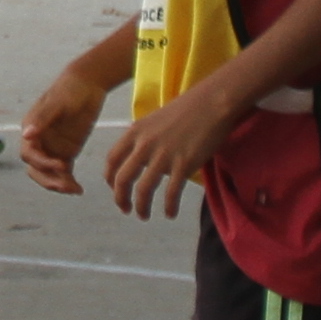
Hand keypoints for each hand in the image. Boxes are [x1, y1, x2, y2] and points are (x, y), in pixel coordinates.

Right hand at [13, 70, 103, 193]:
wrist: (87, 84)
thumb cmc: (70, 89)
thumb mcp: (58, 102)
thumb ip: (43, 119)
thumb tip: (27, 135)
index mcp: (31, 128)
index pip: (29, 153)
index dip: (42, 162)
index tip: (60, 165)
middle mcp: (39, 141)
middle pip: (36, 168)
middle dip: (48, 179)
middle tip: (65, 186)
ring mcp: (52, 147)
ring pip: (49, 173)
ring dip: (58, 183)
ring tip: (75, 190)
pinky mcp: (66, 151)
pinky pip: (64, 172)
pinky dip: (68, 182)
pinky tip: (79, 189)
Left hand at [102, 87, 235, 217]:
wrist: (210, 103)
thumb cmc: (185, 110)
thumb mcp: (153, 120)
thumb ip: (142, 139)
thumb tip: (137, 159)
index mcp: (134, 132)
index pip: (112, 160)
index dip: (109, 179)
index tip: (114, 189)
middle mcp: (144, 145)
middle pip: (123, 179)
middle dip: (120, 198)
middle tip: (126, 209)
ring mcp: (163, 155)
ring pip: (144, 189)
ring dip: (142, 207)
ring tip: (144, 215)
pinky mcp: (184, 164)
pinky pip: (171, 192)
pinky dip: (168, 207)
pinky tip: (170, 213)